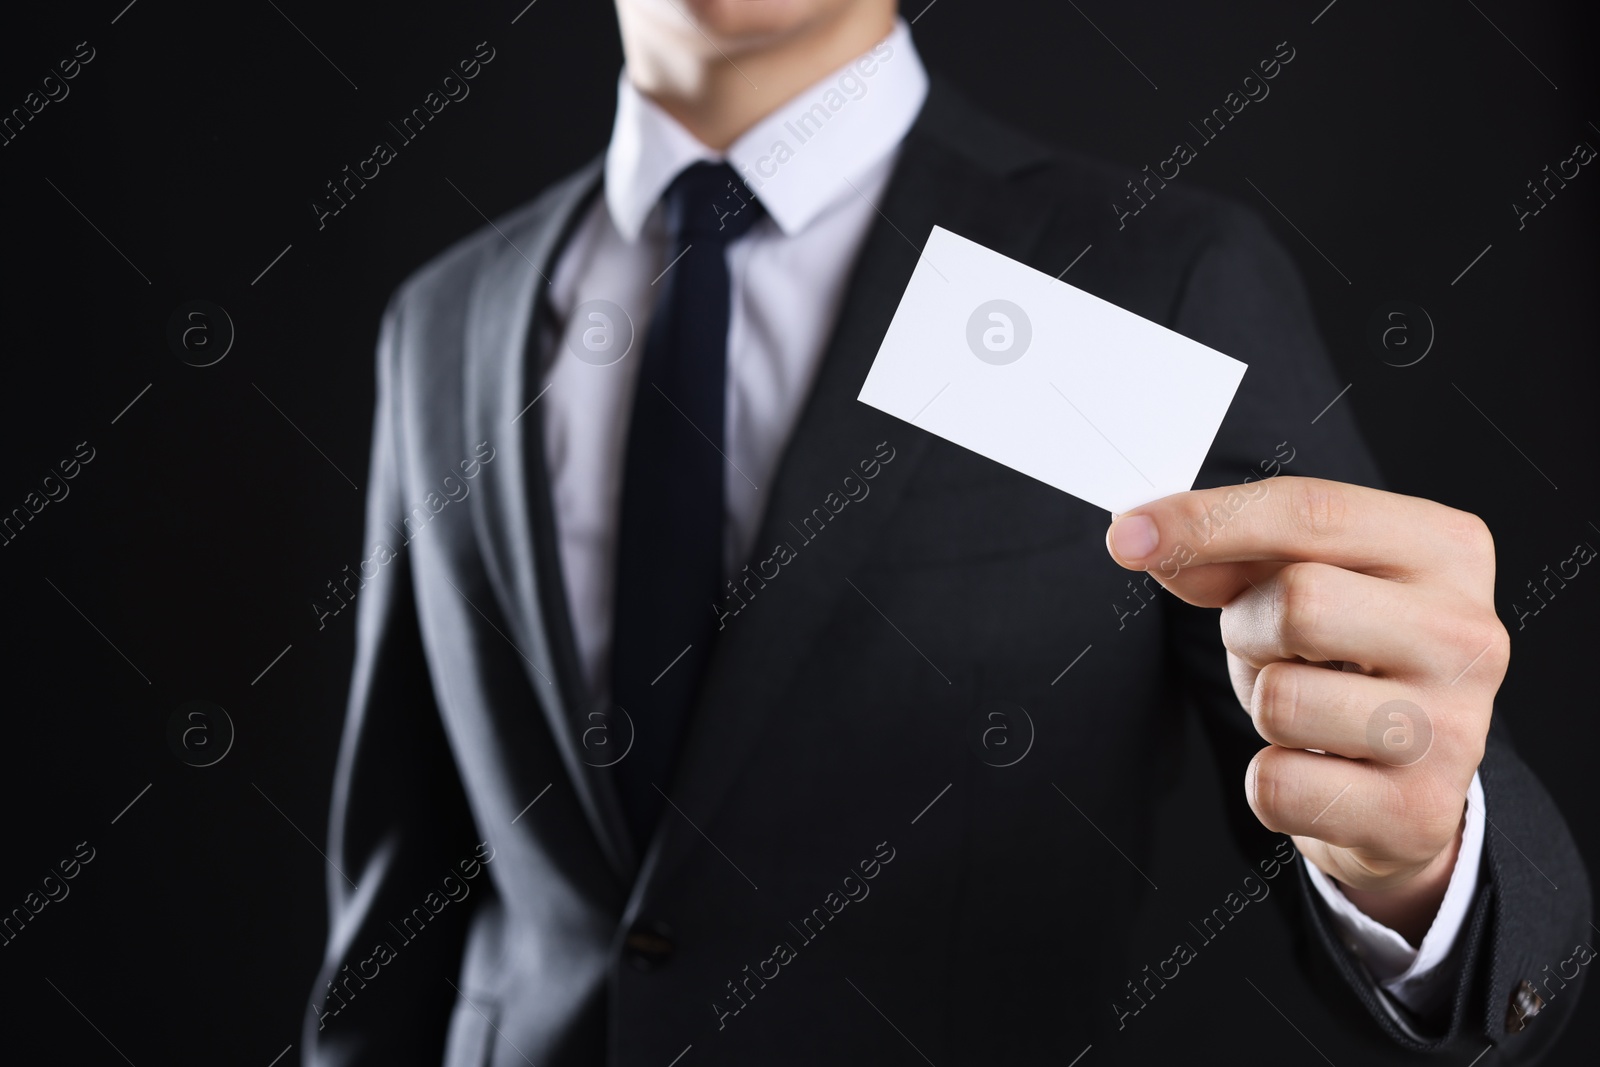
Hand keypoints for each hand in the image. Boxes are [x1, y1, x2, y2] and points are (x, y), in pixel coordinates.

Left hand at [1105, 477, 1506, 942]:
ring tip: (1305, 708)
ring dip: (1260, 705)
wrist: (1405, 781)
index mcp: (1446, 549)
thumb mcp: (1294, 578)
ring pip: (1281, 700)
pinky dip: (1269, 779)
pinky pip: (1276, 785)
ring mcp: (1454, 730)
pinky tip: (1317, 770)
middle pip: (1298, 601)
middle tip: (1272, 648)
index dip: (1207, 520)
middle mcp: (1468, 635)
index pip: (1312, 512)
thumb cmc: (1344, 655)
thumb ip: (1223, 550)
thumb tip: (1142, 538)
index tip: (1126, 536)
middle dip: (1248, 627)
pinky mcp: (1418, 813)